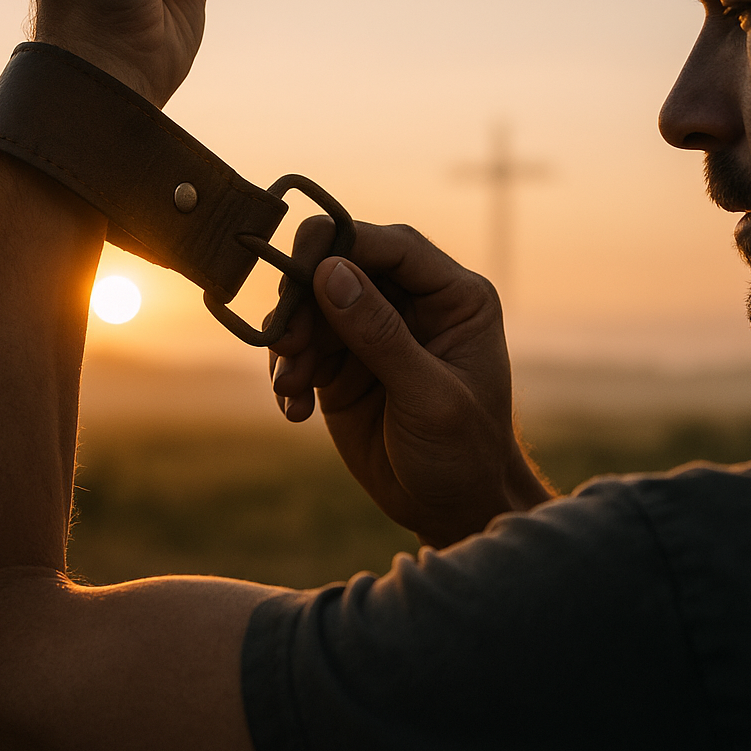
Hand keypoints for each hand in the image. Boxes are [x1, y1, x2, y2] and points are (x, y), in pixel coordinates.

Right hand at [269, 221, 552, 548]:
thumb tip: (329, 272)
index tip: (300, 268)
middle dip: (305, 300)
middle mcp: (412, 303)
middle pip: (343, 267)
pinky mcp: (342, 362)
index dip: (343, 243)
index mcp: (453, 297)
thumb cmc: (463, 452)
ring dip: (291, 341)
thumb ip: (381, 335)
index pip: (394, 246)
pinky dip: (287, 371)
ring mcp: (373, 330)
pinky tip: (293, 408)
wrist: (452, 507)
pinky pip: (300, 347)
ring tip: (290, 385)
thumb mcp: (429, 398)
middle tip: (288, 343)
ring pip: (312, 306)